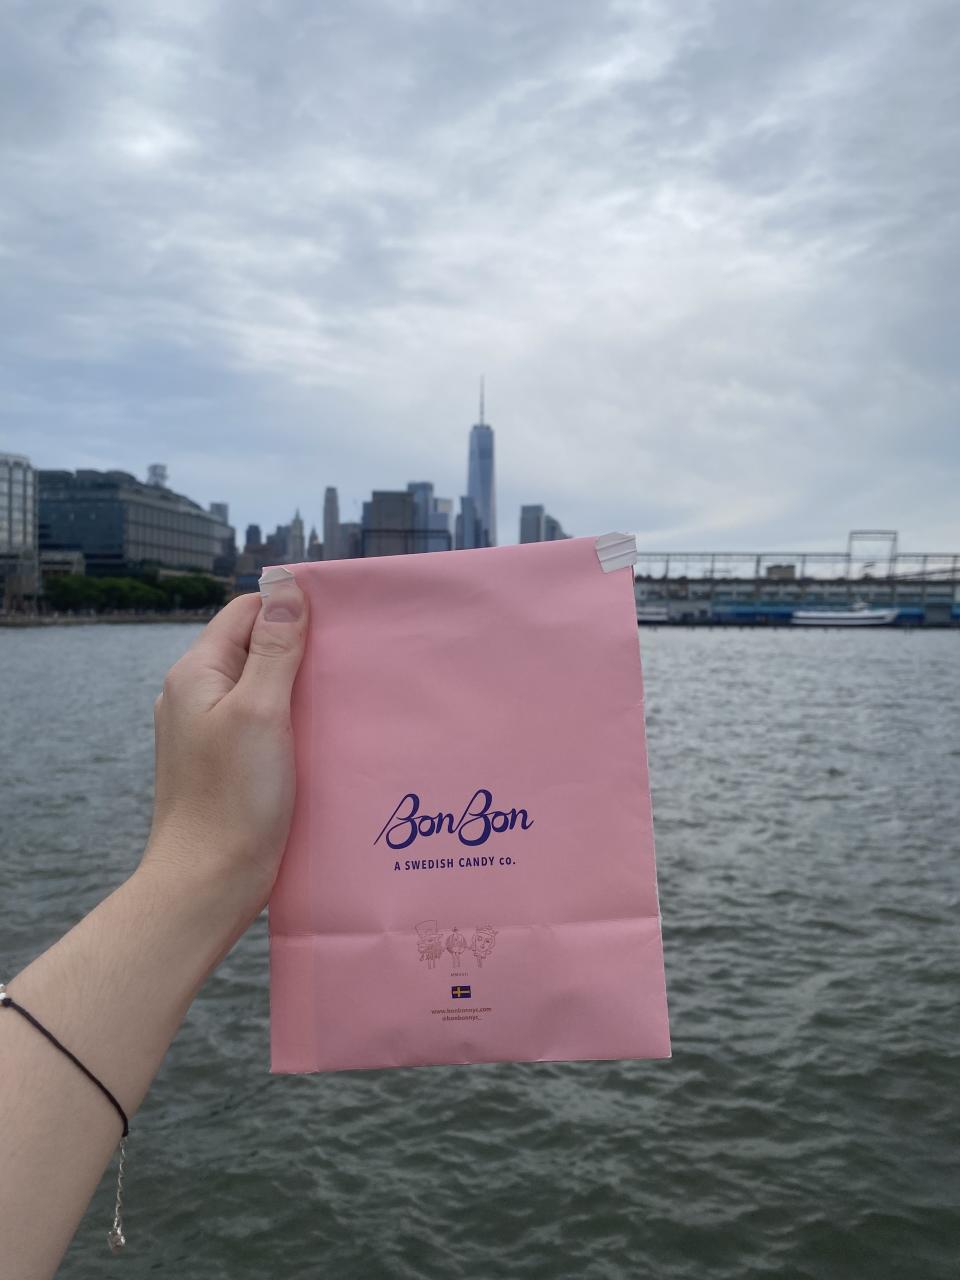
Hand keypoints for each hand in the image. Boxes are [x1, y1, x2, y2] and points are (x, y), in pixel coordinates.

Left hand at [142, 576, 307, 929]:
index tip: (341, 618)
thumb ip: (275, 647)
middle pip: (255, 646)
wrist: (208, 884)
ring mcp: (207, 731)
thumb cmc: (234, 799)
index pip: (247, 611)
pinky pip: (261, 722)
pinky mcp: (224, 762)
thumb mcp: (262, 710)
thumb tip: (284, 584)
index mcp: (197, 673)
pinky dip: (291, 720)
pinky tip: (320, 735)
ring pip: (260, 686)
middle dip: (301, 647)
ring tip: (342, 695)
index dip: (291, 607)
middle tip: (351, 658)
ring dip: (299, 686)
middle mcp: (195, 695)